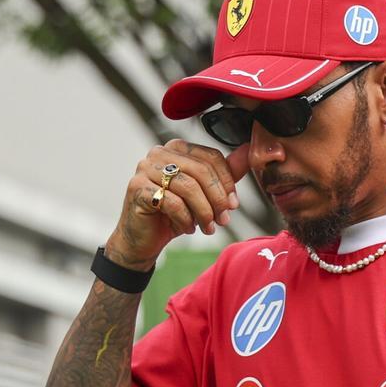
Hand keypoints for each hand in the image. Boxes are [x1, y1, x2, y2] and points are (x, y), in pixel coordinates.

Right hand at [107, 139, 250, 269]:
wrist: (143, 239)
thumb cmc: (174, 213)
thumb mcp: (205, 193)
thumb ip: (226, 172)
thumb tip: (248, 150)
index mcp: (177, 147)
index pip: (211, 157)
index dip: (227, 182)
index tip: (233, 204)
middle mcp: (159, 152)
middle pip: (201, 170)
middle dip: (217, 199)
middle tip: (223, 219)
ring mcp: (145, 169)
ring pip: (189, 187)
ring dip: (204, 212)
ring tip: (208, 227)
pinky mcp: (137, 188)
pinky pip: (172, 202)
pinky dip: (185, 218)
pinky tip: (187, 228)